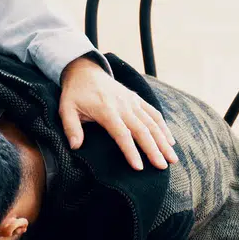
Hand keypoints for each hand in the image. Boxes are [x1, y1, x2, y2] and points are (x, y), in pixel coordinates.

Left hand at [59, 56, 177, 171]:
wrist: (85, 71)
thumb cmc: (75, 93)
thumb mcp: (66, 109)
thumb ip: (71, 128)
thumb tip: (75, 146)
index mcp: (106, 110)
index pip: (122, 134)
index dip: (131, 151)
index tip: (139, 167)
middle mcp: (123, 106)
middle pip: (142, 130)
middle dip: (154, 149)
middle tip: (162, 166)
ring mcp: (132, 102)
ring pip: (152, 123)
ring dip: (163, 141)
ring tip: (172, 159)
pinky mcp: (137, 99)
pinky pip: (154, 113)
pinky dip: (164, 127)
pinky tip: (170, 142)